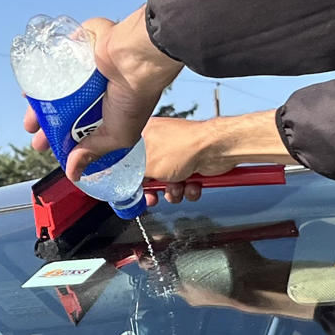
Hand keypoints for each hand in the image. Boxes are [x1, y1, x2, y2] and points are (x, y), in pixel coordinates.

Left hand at [21, 7, 180, 182]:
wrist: (135, 59)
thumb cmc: (133, 98)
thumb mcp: (116, 135)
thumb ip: (93, 152)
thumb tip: (74, 174)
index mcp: (107, 110)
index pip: (78, 127)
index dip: (60, 138)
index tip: (47, 146)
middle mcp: (95, 90)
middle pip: (63, 107)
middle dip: (45, 121)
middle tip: (33, 131)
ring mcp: (85, 68)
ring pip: (56, 85)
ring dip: (39, 99)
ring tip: (29, 111)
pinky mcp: (76, 47)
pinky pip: (54, 59)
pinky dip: (42, 70)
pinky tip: (31, 82)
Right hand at [140, 109, 296, 205]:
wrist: (215, 149)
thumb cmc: (182, 147)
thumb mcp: (146, 164)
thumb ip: (130, 174)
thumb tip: (118, 180)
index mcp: (144, 136)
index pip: (128, 159)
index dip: (128, 176)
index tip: (128, 189)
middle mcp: (159, 144)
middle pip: (148, 176)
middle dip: (153, 190)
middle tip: (153, 198)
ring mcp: (177, 156)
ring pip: (167, 185)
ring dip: (173, 192)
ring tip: (178, 187)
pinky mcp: (192, 166)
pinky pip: (184, 186)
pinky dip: (188, 190)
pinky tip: (192, 185)